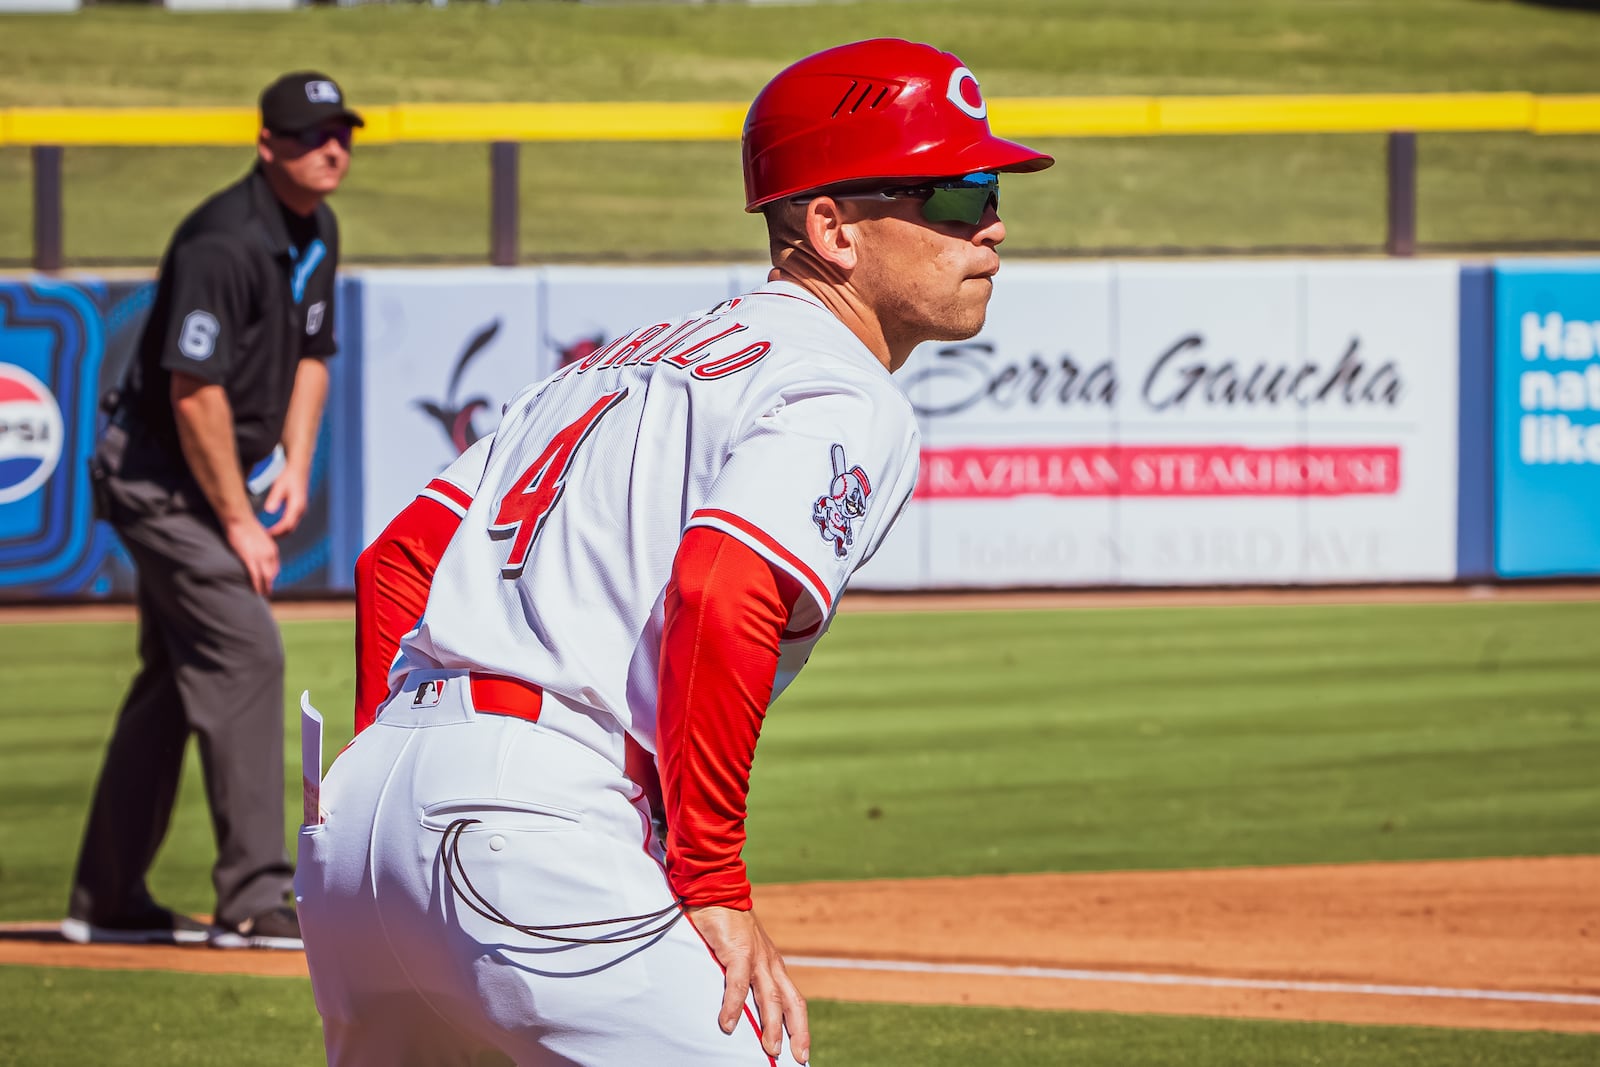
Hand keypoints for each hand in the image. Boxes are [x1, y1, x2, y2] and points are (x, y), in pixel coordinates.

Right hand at [225, 516, 279, 595]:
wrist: (240, 519)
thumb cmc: (245, 527)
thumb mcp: (258, 538)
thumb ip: (260, 547)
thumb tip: (256, 553)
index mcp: (272, 549)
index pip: (275, 567)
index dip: (272, 576)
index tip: (269, 582)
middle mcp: (269, 554)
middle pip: (272, 574)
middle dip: (269, 584)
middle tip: (267, 593)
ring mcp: (260, 556)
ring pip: (265, 577)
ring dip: (264, 588)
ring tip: (262, 595)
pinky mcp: (250, 558)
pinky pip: (255, 576)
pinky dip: (257, 585)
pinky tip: (256, 591)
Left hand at [264, 465, 309, 536]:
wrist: (299, 467)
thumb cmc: (289, 475)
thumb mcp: (279, 486)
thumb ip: (274, 499)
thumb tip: (269, 510)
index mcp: (296, 506)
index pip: (286, 525)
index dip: (275, 532)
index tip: (264, 535)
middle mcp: (301, 510)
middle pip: (290, 529)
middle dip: (278, 536)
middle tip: (264, 540)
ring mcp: (301, 510)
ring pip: (291, 527)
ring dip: (280, 533)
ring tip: (267, 536)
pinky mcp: (298, 508)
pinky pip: (291, 522)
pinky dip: (283, 527)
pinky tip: (274, 527)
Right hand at [685, 905, 808, 1064]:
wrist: (717, 890)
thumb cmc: (727, 923)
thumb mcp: (741, 953)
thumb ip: (744, 976)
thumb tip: (737, 1007)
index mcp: (772, 965)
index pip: (793, 999)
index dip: (799, 1026)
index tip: (803, 1051)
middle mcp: (770, 963)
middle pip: (789, 1002)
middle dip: (795, 1032)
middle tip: (796, 1058)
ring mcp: (756, 957)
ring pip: (769, 997)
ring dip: (771, 1026)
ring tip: (770, 1050)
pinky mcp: (737, 951)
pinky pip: (738, 983)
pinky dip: (733, 1005)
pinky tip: (728, 1024)